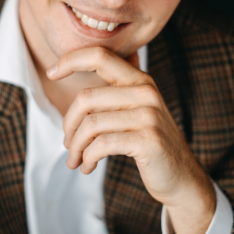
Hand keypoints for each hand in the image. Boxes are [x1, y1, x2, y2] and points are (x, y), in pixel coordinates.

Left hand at [47, 47, 215, 233]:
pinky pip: (102, 145)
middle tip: (67, 144)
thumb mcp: (135, 111)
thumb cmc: (149, 144)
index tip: (51, 72)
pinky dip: (88, 158)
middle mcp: (146, 93)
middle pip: (86, 98)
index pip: (100, 56)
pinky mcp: (148, 141)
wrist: (181, 177)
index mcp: (140, 80)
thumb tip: (66, 76)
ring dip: (76, 147)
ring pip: (91, 124)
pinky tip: (88, 167)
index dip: (71, 60)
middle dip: (68, 124)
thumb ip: (112, 94)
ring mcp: (149, 116)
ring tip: (75, 160)